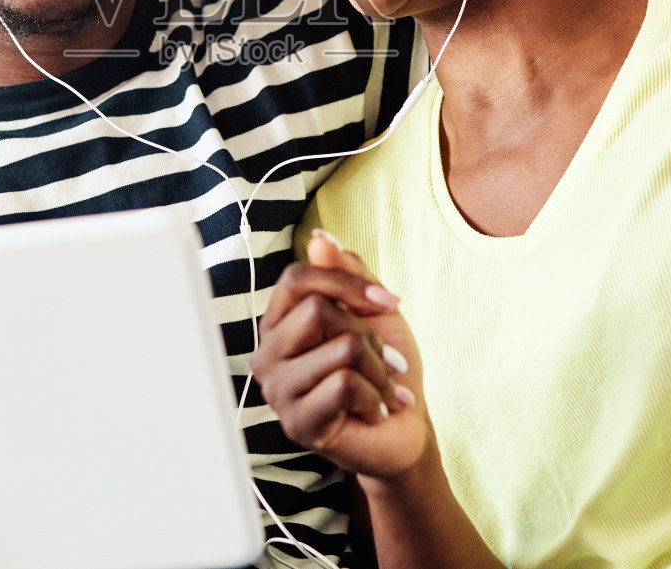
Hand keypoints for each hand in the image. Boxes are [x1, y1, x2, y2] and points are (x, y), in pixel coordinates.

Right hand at [249, 232, 427, 479]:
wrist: (403, 432)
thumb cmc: (384, 368)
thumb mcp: (374, 312)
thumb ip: (347, 274)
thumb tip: (319, 238)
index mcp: (279, 323)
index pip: (297, 278)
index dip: (347, 282)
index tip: (389, 300)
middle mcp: (267, 354)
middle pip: (318, 311)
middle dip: (367, 333)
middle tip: (385, 361)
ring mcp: (277, 391)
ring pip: (340, 349)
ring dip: (379, 370)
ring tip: (382, 389)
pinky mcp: (296, 423)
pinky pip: (345, 386)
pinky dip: (375, 396)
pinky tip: (376, 410)